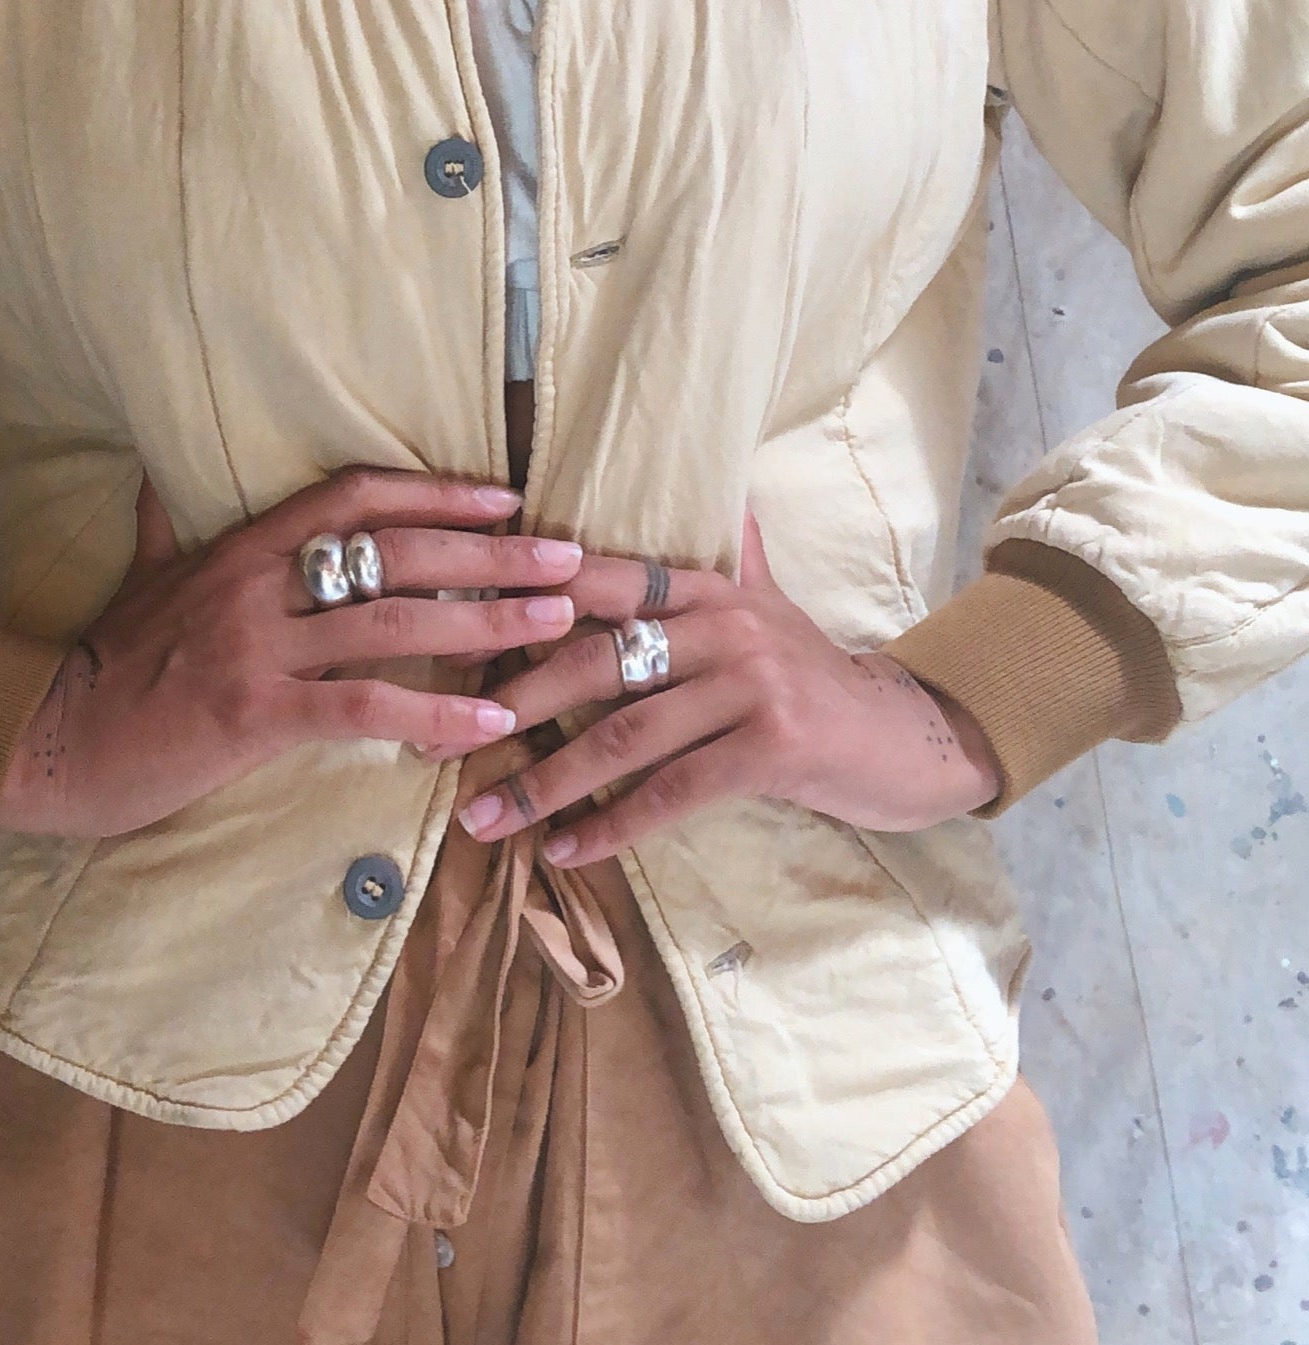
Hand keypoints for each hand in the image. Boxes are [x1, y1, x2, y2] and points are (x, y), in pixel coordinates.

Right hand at [0, 466, 586, 839]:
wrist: (51, 739)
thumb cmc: (104, 662)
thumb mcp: (139, 580)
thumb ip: (161, 529)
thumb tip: (151, 480)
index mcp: (240, 547)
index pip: (354, 497)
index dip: (435, 491)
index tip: (505, 495)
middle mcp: (257, 584)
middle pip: (397, 552)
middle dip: (492, 553)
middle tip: (569, 556)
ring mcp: (257, 647)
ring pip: (394, 623)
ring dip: (486, 622)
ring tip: (557, 624)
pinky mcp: (255, 714)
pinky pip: (363, 708)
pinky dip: (434, 716)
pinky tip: (490, 724)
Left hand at [454, 510, 1002, 866]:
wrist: (904, 737)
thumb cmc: (813, 677)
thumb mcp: (766, 603)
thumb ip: (723, 555)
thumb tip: (706, 490)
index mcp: (707, 585)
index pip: (597, 583)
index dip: (520, 606)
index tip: (450, 636)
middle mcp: (724, 623)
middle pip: (593, 658)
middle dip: (510, 705)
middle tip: (440, 744)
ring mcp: (750, 684)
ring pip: (622, 735)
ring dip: (543, 785)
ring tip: (484, 818)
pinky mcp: (771, 747)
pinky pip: (671, 791)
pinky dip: (611, 827)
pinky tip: (564, 854)